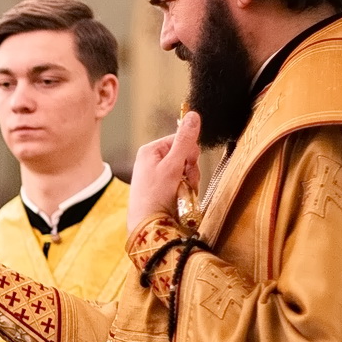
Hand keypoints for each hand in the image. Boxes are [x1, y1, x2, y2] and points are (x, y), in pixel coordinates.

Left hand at [128, 111, 202, 232]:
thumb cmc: (154, 196)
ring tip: (181, 193)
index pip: (179, 140)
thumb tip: (193, 115)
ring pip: (185, 172)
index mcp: (150, 151)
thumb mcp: (172, 165)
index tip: (189, 163)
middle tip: (185, 181)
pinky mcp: (162, 190)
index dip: (189, 152)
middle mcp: (152, 161)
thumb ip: (185, 142)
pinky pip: (181, 184)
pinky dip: (185, 191)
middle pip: (185, 156)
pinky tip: (181, 199)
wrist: (148, 226)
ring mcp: (157, 176)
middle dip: (190, 170)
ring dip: (189, 182)